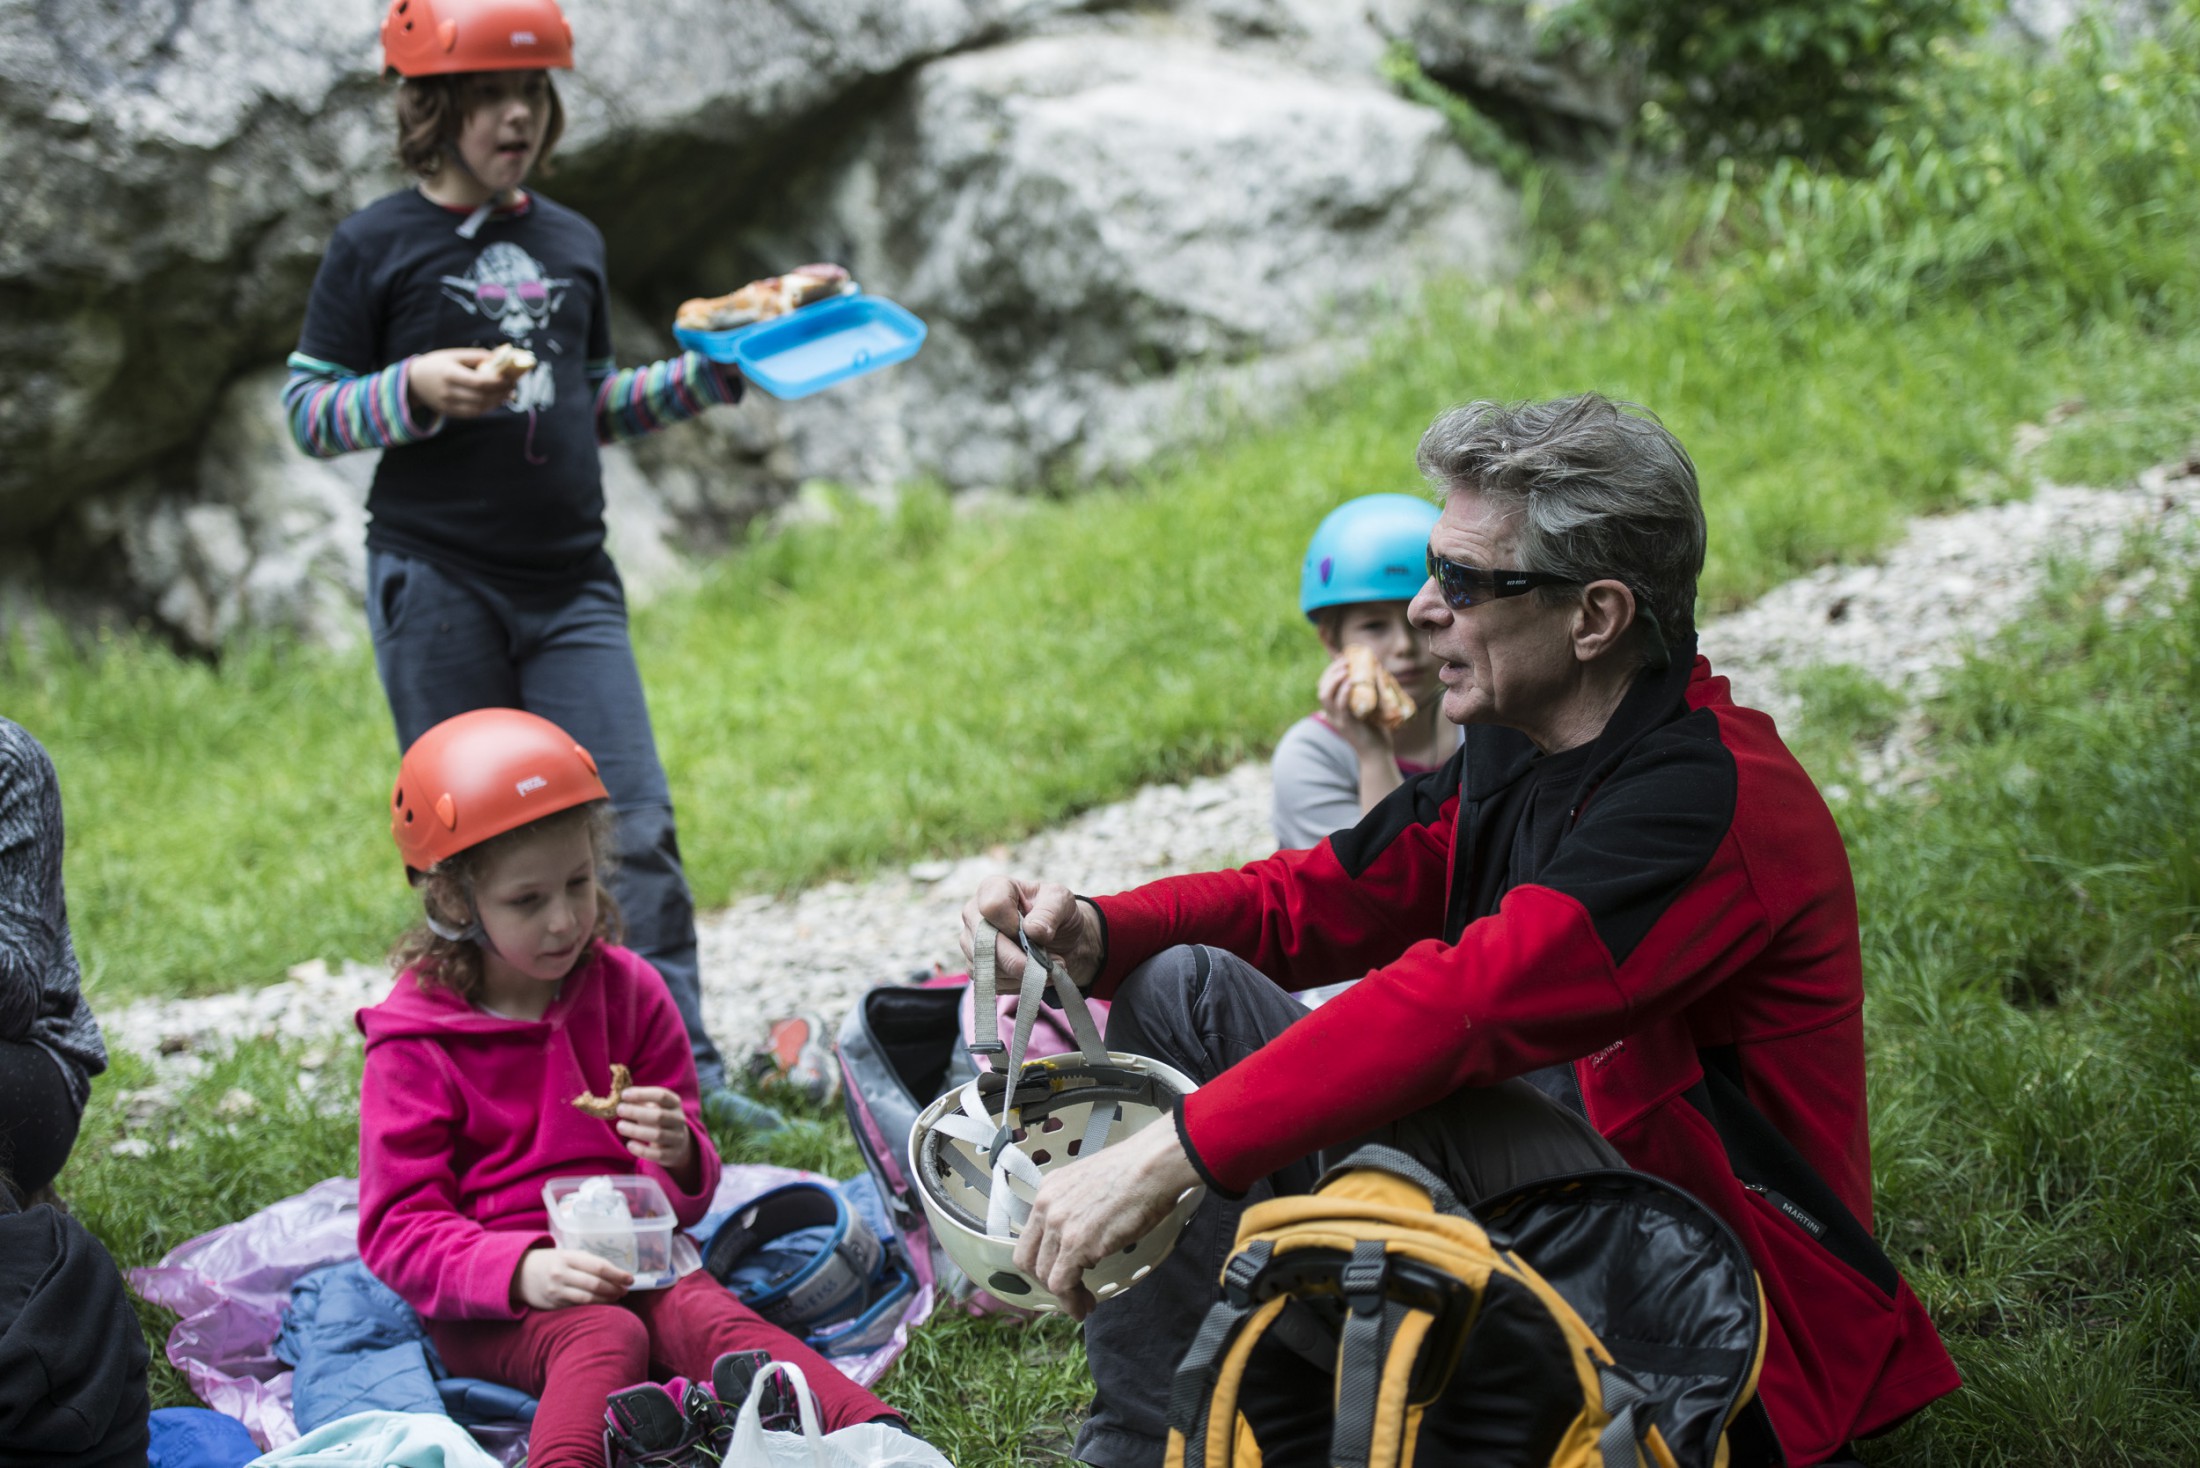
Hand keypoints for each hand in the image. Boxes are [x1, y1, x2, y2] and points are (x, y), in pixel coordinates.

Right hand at [408, 348, 509, 418]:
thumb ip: (478, 356)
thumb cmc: (438, 364)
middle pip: (481, 397)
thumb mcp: (454, 355)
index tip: (509, 378)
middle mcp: (448, 392)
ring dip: (498, 401)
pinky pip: (474, 413)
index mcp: (449, 374)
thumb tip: (502, 357)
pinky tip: (496, 399)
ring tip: (508, 392)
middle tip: (513, 384)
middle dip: (501, 392)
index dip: (497, 382)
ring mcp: (449, 405)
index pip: (478, 382)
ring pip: (480, 408)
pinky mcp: (451, 413)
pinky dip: (488, 407)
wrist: (414, 382)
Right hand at [514, 1246, 631, 1309]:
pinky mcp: (553, 1305)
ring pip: (588, 1299)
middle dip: (615, 1288)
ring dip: (607, 1299)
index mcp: (568, 1257)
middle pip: (595, 1284)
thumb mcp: (567, 1254)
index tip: (630, 1279)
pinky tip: (602, 1304)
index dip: (618, 1274)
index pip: (599, 1266)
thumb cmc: (551, 1261)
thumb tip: (616, 1273)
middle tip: (625, 1290)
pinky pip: (577, 1306)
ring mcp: (556, 1291)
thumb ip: (588, 1262)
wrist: (519, 1273)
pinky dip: (593, 1306)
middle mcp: (561, 1274)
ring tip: (617, 1297)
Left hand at [616, 1086, 693, 1171]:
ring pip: (657, 1135)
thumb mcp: (654, 1107)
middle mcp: (679, 1120)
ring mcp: (677, 1138)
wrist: (678, 1143)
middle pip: (659, 1115)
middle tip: (619, 1110)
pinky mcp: (671, 1155)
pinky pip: (656, 1154)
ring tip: (620, 1126)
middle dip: (636, 1112)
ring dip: (636, 1130)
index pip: (661, 1095)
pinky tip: (629, 1145)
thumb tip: (622, 1097)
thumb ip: (639, 1101)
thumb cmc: (658, 1119)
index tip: (624, 1095)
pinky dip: (641, 1150)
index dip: (642, 1094)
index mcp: (675, 1103)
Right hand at [958, 877, 1102, 989]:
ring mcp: (971, 942)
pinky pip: (991, 982)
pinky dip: (1017, 983)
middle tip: (1046, 966)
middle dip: (1018, 959)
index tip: (1034, 932)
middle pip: (984, 942)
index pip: (992, 906)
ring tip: (1047, 968)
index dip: (1013, 924)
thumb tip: (1032, 931)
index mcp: (993, 888)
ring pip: (988, 966)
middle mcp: (974, 914)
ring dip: (1022, 973)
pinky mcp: (977, 967)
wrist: (1059, 939)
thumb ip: (1050, 911)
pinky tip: (1033, 975)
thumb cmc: (1056, 913)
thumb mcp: (1062, 901)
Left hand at [1012, 1120, 1200, 1319]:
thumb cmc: (1138, 1171)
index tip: (1060, 1271)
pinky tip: (1085, 1307)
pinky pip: (1062, 1284)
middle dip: (1045, 1280)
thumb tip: (1088, 1228)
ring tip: (1083, 1302)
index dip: (1042, 1259)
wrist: (1154, 1165)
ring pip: (1044, 1274)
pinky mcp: (1077, 1244)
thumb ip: (1080, 1206)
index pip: (1031, 1235)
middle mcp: (1046, 1206)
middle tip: (1069, 1290)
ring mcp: (1059, 1225)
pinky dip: (1071, 1301)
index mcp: (1049, 1190)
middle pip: (1029, 1258)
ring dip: (1063, 1294)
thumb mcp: (1093, 1184)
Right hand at [1317, 656, 1394, 756]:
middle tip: (1345, 661)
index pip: (1324, 686)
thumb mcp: (1368, 708)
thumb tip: (1378, 670)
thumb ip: (1368, 693)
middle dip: (1331, 671)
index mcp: (1334, 710)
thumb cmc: (1375, 730)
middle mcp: (1332, 714)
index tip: (1342, 658)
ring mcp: (1338, 720)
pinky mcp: (1347, 725)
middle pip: (1322, 688)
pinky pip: (1341, 706)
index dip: (1330, 671)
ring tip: (1346, 669)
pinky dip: (1344, 692)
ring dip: (1335, 679)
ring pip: (1326, 696)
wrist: (1376, 754)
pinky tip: (1351, 682)